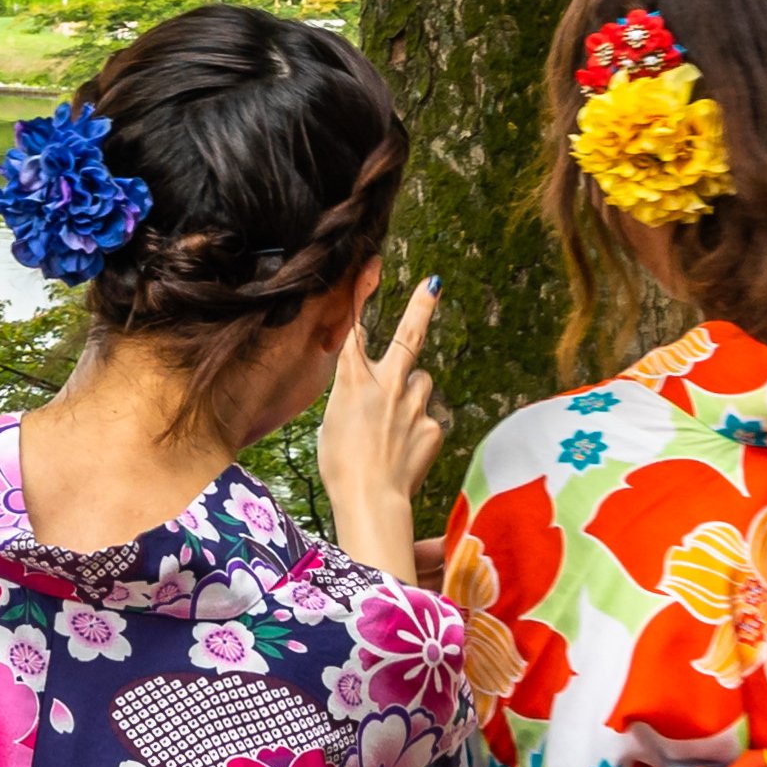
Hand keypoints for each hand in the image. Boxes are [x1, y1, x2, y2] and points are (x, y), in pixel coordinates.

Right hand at [315, 276, 449, 582]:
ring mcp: (414, 403)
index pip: (355, 328)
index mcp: (352, 381)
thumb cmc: (341, 465)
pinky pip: (429, 416)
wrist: (372, 499)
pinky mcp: (433, 425)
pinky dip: (419, 427)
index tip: (371, 267)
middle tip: (433, 284)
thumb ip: (353, 396)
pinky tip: (405, 449)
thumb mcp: (332, 421)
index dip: (360, 295)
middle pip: (408, 336)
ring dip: (412, 392)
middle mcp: (386, 384)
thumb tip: (370, 391)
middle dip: (421, 306)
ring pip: (420, 382)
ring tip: (396, 422)